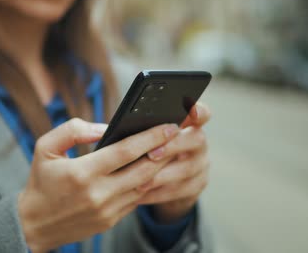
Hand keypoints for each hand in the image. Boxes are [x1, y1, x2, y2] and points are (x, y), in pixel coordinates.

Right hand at [18, 118, 179, 252]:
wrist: (33, 225)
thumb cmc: (40, 181)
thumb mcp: (45, 147)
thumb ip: (73, 130)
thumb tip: (105, 127)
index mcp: (82, 173)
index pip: (126, 151)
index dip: (151, 137)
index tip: (169, 125)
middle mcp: (98, 194)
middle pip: (144, 170)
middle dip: (165, 150)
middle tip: (180, 135)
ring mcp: (107, 210)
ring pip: (144, 186)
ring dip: (160, 168)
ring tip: (171, 149)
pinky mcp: (110, 220)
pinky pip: (136, 200)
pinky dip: (147, 184)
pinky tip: (153, 170)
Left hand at [136, 103, 211, 222]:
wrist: (165, 180)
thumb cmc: (149, 149)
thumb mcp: (148, 137)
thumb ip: (137, 131)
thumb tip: (106, 133)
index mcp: (189, 123)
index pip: (202, 112)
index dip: (199, 111)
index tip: (191, 111)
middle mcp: (199, 141)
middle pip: (196, 139)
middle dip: (173, 146)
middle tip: (151, 154)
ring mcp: (202, 164)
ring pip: (187, 169)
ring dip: (161, 175)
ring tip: (139, 182)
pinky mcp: (197, 186)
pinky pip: (180, 191)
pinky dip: (158, 193)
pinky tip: (140, 195)